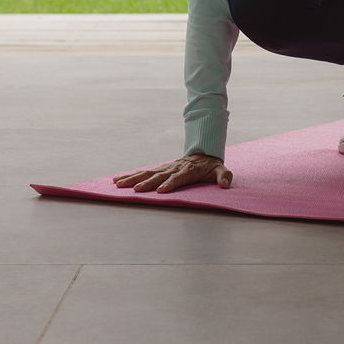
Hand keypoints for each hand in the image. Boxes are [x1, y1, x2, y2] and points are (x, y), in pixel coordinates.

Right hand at [112, 153, 232, 193]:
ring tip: (119, 184)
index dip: (170, 183)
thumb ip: (224, 176)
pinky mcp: (160, 169)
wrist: (203, 153)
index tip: (160, 190)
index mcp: (188, 170)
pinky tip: (118, 180)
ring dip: (133, 178)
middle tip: (135, 190)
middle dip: (147, 182)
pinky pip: (144, 172)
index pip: (178, 177)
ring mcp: (166, 168)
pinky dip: (131, 175)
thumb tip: (226, 184)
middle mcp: (174, 168)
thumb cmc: (211, 165)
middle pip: (159, 175)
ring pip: (148, 172)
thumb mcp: (220, 170)